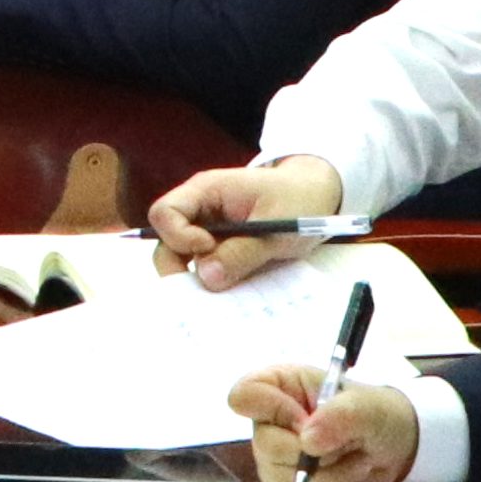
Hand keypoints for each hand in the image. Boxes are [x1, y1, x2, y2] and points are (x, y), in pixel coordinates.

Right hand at [147, 154, 349, 287]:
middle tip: (208, 287)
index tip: (209, 249)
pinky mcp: (218, 249)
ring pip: (181, 259)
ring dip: (198, 278)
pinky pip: (202, 267)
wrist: (316, 196)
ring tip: (227, 289)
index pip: (165, 213)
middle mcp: (198, 211)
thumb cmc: (299, 201)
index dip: (178, 236)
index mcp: (207, 191)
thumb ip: (242, 252)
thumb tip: (206, 278)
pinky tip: (233, 290)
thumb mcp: (277, 229)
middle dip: (179, 267)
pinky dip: (212, 281)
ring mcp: (206, 231)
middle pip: (165, 241)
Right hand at [224, 365, 418, 481]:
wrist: (397, 450)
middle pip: (264, 444)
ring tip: (352, 455)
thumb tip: (307, 441)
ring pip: (280, 475)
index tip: (305, 420)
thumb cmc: (377, 414)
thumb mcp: (369, 407)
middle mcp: (270, 421)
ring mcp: (274, 456)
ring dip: (328, 471)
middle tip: (344, 439)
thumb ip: (340, 416)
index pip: (245, 395)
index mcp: (281, 386)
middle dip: (311, 449)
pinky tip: (347, 472)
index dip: (272, 410)